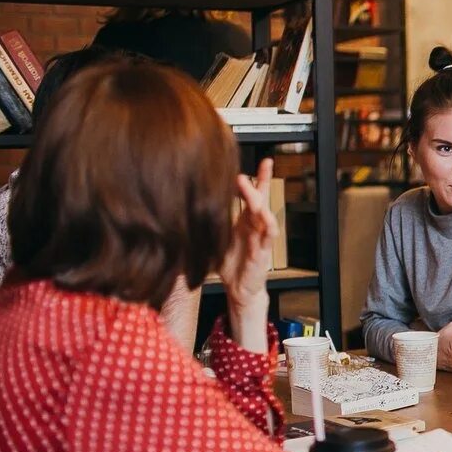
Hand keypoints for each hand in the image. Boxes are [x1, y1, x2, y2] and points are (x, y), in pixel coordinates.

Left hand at [220, 159, 277, 351]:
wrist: (239, 291)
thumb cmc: (230, 266)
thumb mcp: (215, 239)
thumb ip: (207, 224)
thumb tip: (183, 208)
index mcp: (245, 222)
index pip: (254, 195)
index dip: (257, 178)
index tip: (258, 160)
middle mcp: (255, 227)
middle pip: (262, 199)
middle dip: (262, 182)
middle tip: (256, 168)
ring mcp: (261, 239)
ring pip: (266, 215)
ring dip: (261, 202)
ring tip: (253, 191)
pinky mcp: (262, 253)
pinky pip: (269, 237)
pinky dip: (268, 225)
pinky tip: (264, 216)